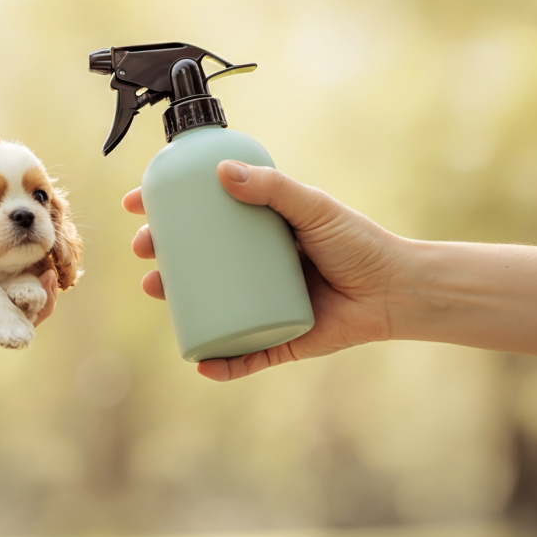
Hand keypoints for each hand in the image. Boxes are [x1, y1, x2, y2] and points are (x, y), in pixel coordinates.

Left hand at [0, 135, 58, 334]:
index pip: (11, 240)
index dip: (30, 231)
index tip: (42, 216)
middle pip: (25, 270)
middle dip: (46, 259)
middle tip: (54, 243)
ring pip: (30, 297)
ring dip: (50, 286)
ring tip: (55, 269)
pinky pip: (22, 318)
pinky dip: (43, 306)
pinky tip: (49, 283)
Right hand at [125, 161, 403, 380]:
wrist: (398, 291)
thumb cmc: (361, 244)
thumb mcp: (313, 208)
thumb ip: (274, 189)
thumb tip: (222, 173)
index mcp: (260, 231)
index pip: (204, 217)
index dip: (167, 210)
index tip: (138, 203)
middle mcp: (256, 268)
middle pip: (197, 262)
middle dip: (161, 256)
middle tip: (144, 250)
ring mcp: (264, 305)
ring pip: (210, 307)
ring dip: (176, 303)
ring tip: (156, 290)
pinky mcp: (281, 342)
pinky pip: (242, 356)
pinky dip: (219, 363)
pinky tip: (197, 358)